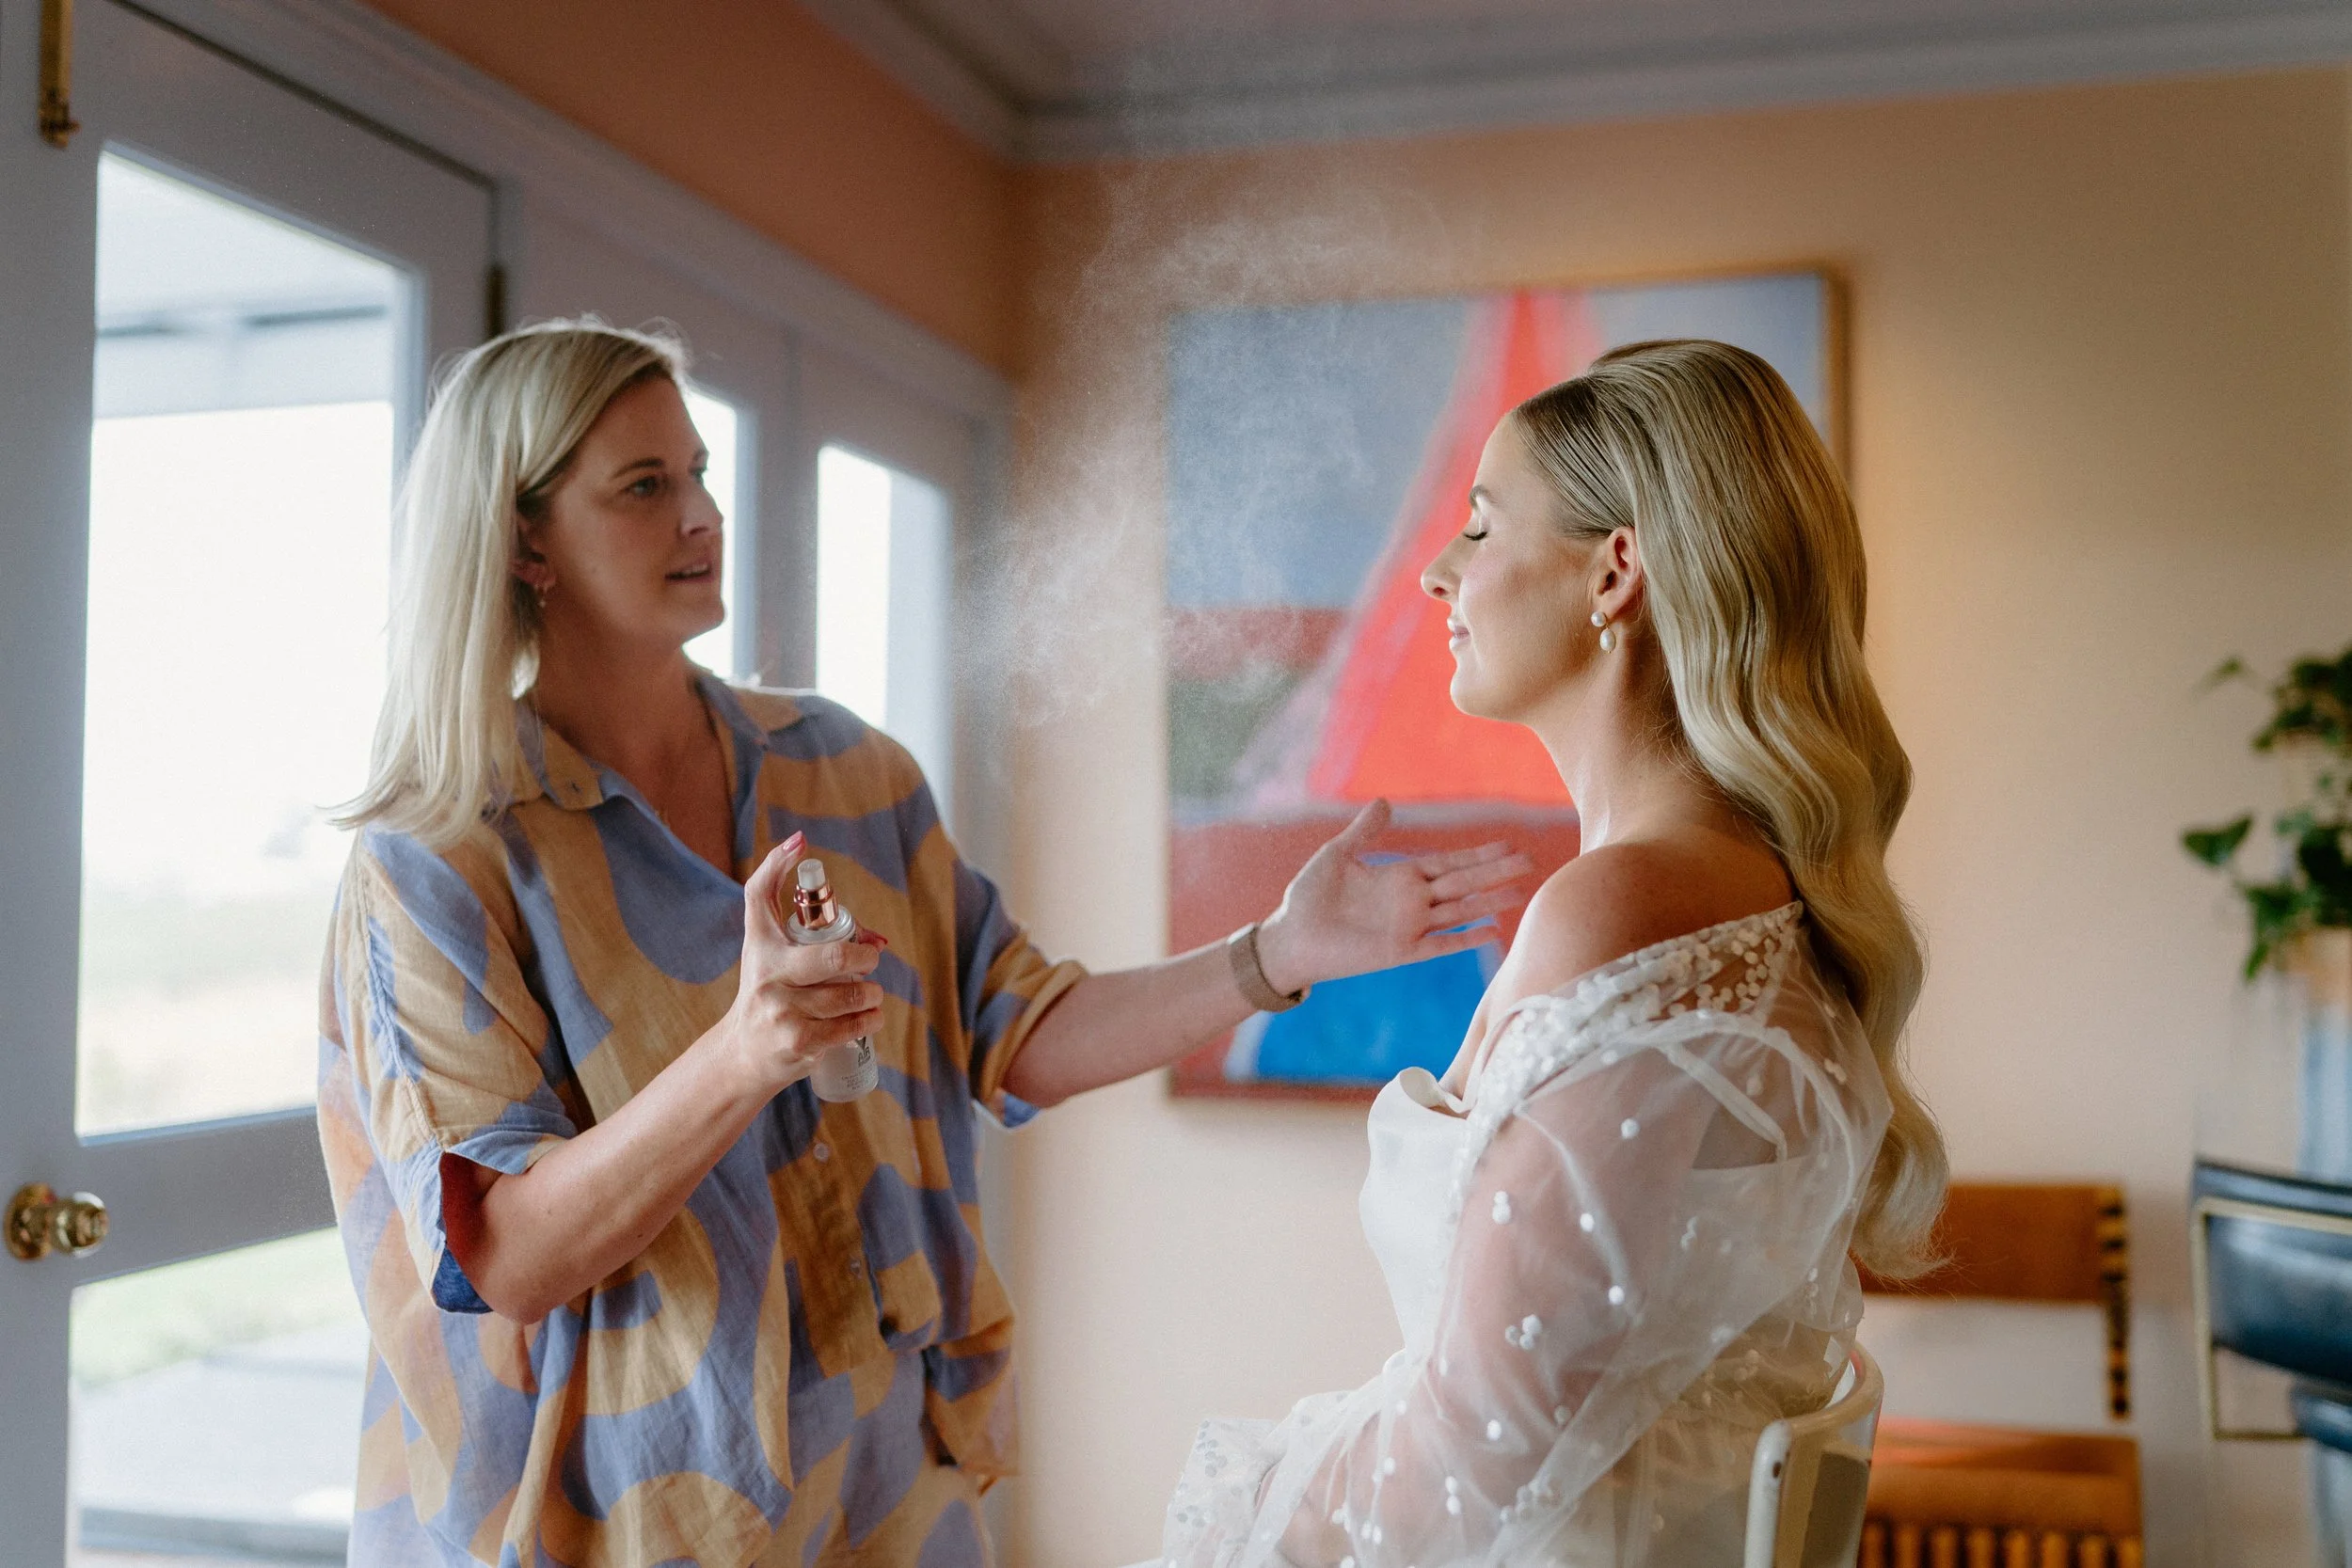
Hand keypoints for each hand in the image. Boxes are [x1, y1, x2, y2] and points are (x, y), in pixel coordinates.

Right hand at [726, 833, 886, 1090]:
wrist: (741, 1055)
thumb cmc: (769, 995)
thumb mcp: (775, 959)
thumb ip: (813, 937)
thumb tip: (880, 938)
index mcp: (760, 945)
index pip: (759, 894)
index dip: (778, 863)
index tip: (800, 842)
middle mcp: (767, 973)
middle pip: (833, 953)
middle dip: (866, 956)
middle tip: (872, 959)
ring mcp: (781, 1009)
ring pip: (851, 993)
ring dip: (873, 994)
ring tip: (871, 995)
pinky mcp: (798, 1041)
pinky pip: (851, 1025)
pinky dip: (870, 1019)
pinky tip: (871, 1017)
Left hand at [1254, 799, 1533, 996]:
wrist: (1291, 937)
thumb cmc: (1309, 896)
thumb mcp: (1337, 854)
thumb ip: (1364, 832)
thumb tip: (1385, 802)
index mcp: (1400, 876)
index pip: (1449, 863)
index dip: (1478, 854)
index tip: (1509, 845)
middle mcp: (1411, 901)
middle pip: (1463, 883)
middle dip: (1495, 872)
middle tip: (1530, 861)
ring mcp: (1410, 927)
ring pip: (1460, 911)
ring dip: (1489, 901)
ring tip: (1521, 892)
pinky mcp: (1400, 952)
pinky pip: (1440, 945)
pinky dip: (1465, 938)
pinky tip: (1492, 930)